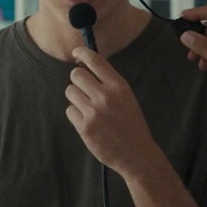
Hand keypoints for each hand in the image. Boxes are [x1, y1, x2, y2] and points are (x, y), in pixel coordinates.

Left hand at [67, 47, 161, 178]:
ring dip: (75, 97)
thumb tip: (86, 67)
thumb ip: (108, 83)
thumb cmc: (131, 124)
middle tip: (84, 88)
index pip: (95, 61)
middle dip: (77, 79)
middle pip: (76, 75)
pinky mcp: (84, 127)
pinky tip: (88, 121)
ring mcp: (93, 112)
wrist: (136, 154)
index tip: (76, 53)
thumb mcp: (126, 97)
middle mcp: (105, 96)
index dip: (82, 53)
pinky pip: (70, 110)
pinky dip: (76, 114)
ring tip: (87, 107)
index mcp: (118, 86)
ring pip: (70, 92)